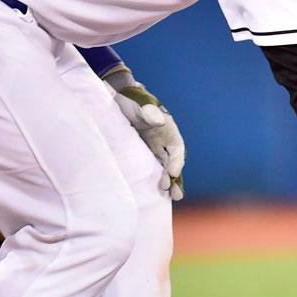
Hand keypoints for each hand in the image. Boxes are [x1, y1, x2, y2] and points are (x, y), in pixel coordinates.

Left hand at [104, 65, 184, 200]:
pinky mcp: (142, 154)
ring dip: (168, 181)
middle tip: (172, 192)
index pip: (176, 148)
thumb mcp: (139, 103)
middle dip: (175, 177)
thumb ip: (148, 111)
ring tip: (169, 196)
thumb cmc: (131, 100)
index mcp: (167, 129)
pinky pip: (152, 168)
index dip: (176, 161)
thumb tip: (158, 122)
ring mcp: (154, 148)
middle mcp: (164, 141)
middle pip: (173, 162)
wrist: (119, 99)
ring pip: (164, 168)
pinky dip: (155, 179)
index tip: (173, 172)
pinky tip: (153, 192)